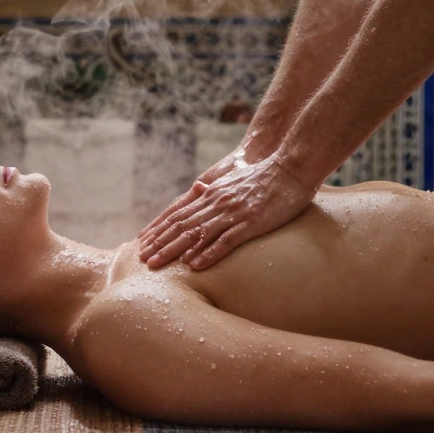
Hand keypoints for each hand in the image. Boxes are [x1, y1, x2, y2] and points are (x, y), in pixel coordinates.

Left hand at [138, 155, 316, 270]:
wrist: (291, 167)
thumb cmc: (264, 174)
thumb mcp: (232, 179)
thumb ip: (213, 188)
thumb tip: (197, 189)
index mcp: (211, 193)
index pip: (177, 213)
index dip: (158, 228)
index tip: (142, 241)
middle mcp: (216, 202)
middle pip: (180, 225)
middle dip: (159, 242)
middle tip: (142, 258)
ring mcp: (232, 212)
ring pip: (196, 233)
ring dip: (174, 250)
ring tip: (157, 264)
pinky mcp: (251, 221)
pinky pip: (225, 240)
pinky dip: (208, 253)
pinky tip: (194, 265)